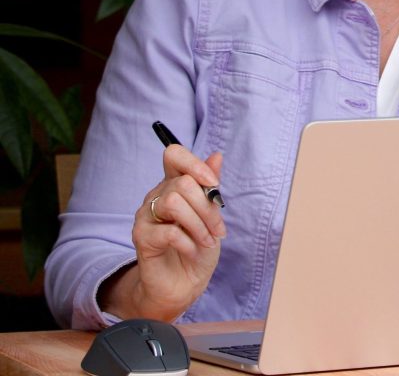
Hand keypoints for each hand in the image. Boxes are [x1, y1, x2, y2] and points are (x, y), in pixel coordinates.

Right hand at [100, 146, 225, 321]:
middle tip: (218, 229)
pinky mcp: (141, 237)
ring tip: (208, 240)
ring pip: (174, 203)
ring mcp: (145, 215)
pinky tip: (193, 251)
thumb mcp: (211, 214)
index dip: (194, 164)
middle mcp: (157, 195)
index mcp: (174, 184)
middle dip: (206, 207)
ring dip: (198, 224)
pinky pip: (168, 231)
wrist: (184, 282)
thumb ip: (210, 186)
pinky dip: (188, 242)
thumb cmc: (199, 245)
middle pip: (182, 183)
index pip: (174, 155)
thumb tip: (217, 155)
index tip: (213, 183)